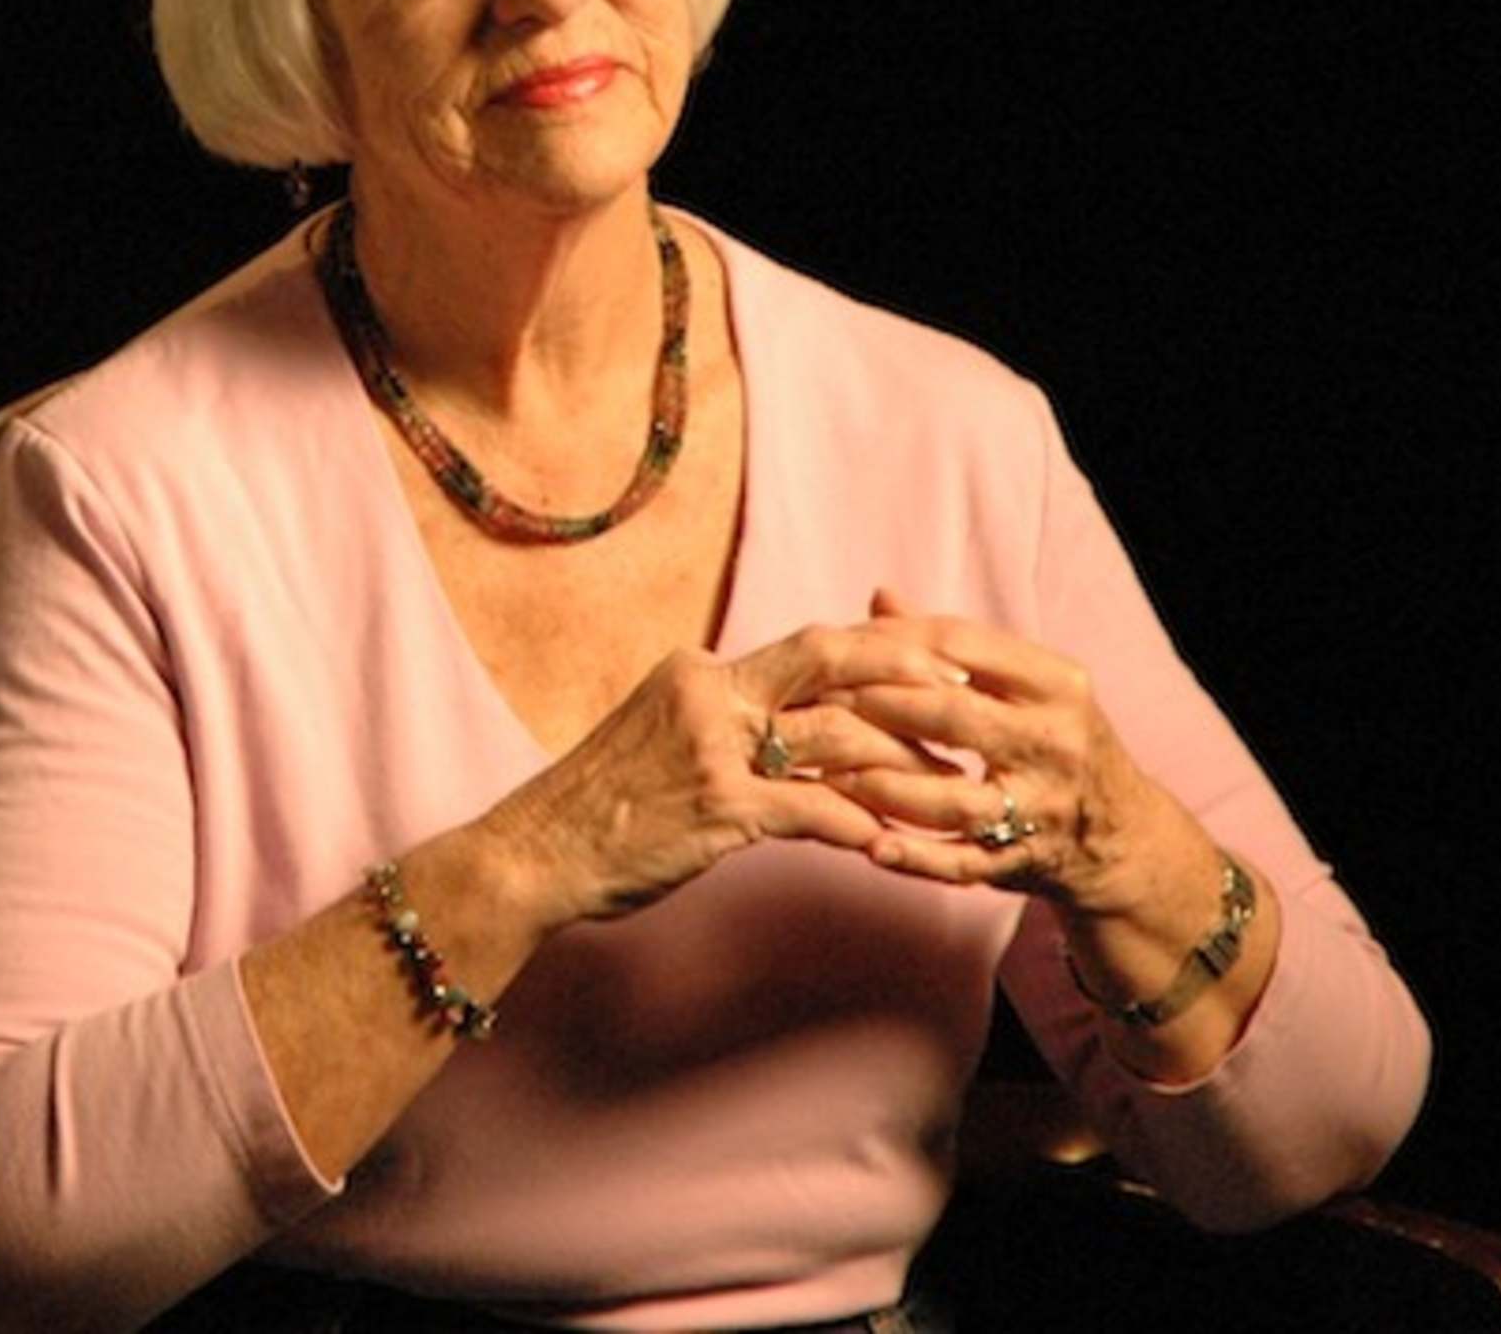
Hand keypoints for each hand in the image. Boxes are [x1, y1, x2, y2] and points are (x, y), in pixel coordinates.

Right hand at [479, 627, 957, 926]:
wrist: (535, 853)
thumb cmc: (601, 808)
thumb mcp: (662, 736)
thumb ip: (725, 723)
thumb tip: (794, 727)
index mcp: (699, 672)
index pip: (808, 647)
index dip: (877, 649)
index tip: (933, 657)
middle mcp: (709, 693)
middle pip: (829, 660)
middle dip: (906, 669)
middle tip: (965, 693)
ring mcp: (713, 748)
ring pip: (835, 737)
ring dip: (903, 765)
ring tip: (951, 790)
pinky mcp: (719, 807)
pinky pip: (813, 808)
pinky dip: (860, 824)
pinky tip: (893, 845)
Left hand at [819, 589, 1197, 912]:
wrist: (1120, 834)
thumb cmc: (1053, 739)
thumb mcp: (1025, 685)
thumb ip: (954, 646)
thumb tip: (879, 598)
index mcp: (1057, 685)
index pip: (963, 646)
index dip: (895, 642)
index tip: (844, 644)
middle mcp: (1056, 743)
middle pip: (952, 717)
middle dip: (879, 708)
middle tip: (821, 703)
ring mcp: (1043, 809)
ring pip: (951, 798)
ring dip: (885, 786)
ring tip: (830, 773)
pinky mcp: (1026, 862)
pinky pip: (961, 863)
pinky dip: (915, 857)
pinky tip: (871, 845)